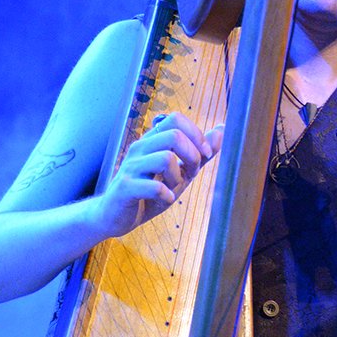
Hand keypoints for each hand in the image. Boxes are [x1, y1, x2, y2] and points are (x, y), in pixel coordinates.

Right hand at [93, 111, 222, 238]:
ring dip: (178, 178)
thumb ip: (199, 153)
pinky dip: (167, 196)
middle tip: (191, 174)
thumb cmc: (148, 193)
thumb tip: (221, 130)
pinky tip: (165, 200)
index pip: (176, 119)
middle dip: (192, 156)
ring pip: (166, 158)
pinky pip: (154, 186)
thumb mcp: (179, 172)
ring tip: (173, 189)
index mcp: (152, 141)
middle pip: (174, 135)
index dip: (196, 135)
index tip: (205, 155)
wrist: (115, 216)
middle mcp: (140, 149)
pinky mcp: (126, 187)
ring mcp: (131, 167)